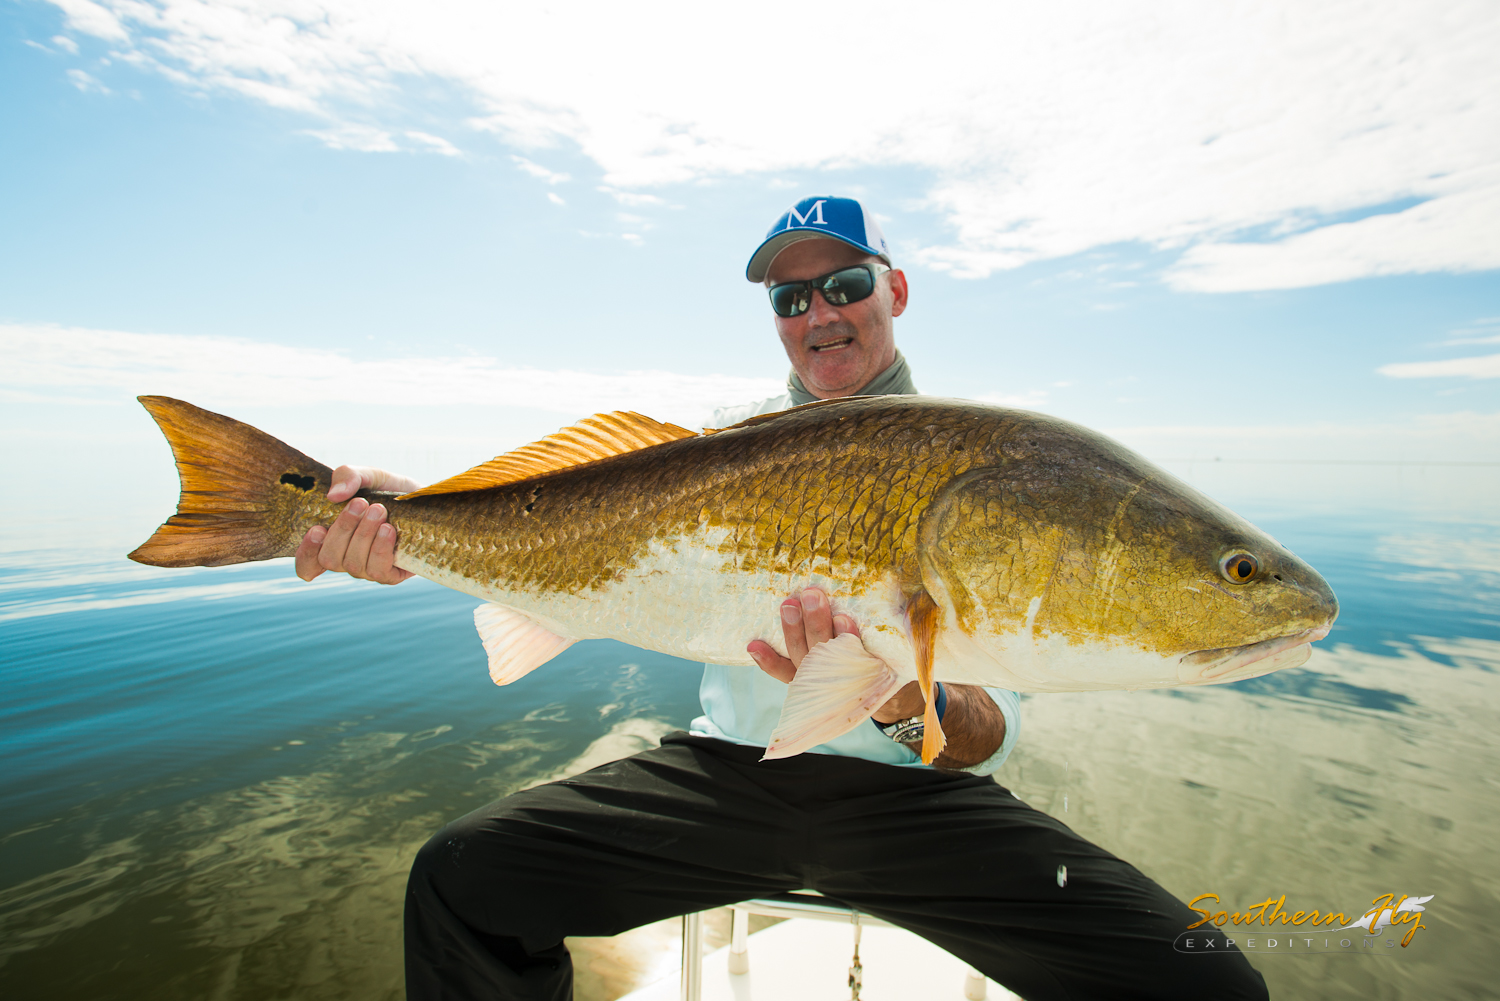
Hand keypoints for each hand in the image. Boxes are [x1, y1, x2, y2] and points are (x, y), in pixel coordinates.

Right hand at [294, 465, 421, 584]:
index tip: (316, 529)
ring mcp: (369, 569)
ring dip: (364, 536)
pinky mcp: (392, 574)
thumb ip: (348, 476)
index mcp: (333, 541)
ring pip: (353, 565)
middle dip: (343, 530)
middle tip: (361, 504)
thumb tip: (333, 495)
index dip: (306, 552)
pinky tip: (388, 529)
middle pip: (329, 559)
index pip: (307, 564)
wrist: (426, 502)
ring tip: (379, 510)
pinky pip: (378, 572)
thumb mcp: (369, 475)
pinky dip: (380, 549)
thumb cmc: (390, 491)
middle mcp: (347, 559)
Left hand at [747, 586, 924, 723]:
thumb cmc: (898, 661)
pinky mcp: (804, 681)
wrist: (891, 699)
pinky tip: (753, 646)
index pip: (857, 656)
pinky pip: (784, 674)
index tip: (846, 619)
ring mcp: (821, 681)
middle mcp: (844, 679)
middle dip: (818, 624)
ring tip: (788, 605)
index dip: (848, 639)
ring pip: (803, 658)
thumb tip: (926, 595)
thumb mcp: (910, 650)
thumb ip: (912, 631)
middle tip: (813, 596)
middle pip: (826, 653)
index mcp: (872, 671)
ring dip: (794, 632)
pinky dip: (768, 661)